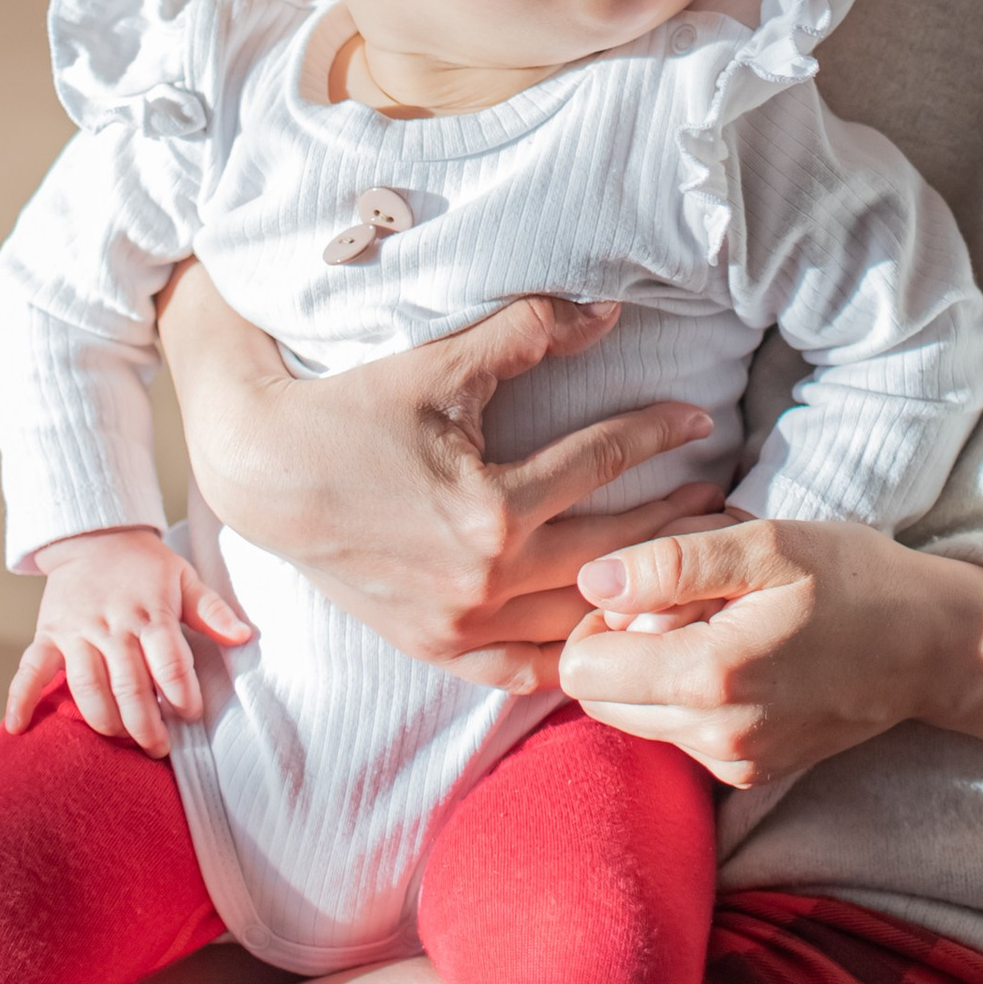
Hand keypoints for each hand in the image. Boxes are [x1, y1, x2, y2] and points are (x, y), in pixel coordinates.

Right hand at [4, 524, 255, 755]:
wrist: (94, 536)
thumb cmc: (145, 566)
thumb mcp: (185, 578)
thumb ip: (213, 612)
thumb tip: (245, 637)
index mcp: (151, 612)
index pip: (169, 662)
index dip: (182, 694)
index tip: (191, 714)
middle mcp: (112, 624)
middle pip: (129, 684)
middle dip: (145, 723)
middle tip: (157, 747)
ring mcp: (77, 631)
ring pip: (86, 685)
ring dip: (103, 719)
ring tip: (120, 739)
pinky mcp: (48, 634)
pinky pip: (30, 668)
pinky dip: (21, 697)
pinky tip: (19, 727)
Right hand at [157, 264, 726, 686]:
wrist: (264, 470)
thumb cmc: (351, 409)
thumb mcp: (441, 364)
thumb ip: (529, 333)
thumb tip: (609, 312)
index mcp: (492, 510)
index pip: (601, 464)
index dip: (658, 434)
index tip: (699, 418)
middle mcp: (482, 582)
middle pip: (609, 553)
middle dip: (671, 522)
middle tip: (717, 498)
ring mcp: (458, 627)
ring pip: (576, 621)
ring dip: (635, 595)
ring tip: (683, 567)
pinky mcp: (433, 649)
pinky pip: (520, 670)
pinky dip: (569, 656)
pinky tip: (605, 637)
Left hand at [557, 520, 971, 788]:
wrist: (936, 647)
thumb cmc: (854, 580)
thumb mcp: (768, 544)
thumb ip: (672, 562)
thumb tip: (591, 580)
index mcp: (709, 677)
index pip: (581, 669)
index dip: (597, 618)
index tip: (648, 587)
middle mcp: (714, 737)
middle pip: (599, 699)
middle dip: (621, 647)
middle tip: (687, 602)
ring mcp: (733, 765)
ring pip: (636, 718)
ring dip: (655, 671)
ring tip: (720, 624)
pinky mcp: (749, 775)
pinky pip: (680, 734)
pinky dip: (690, 695)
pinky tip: (742, 655)